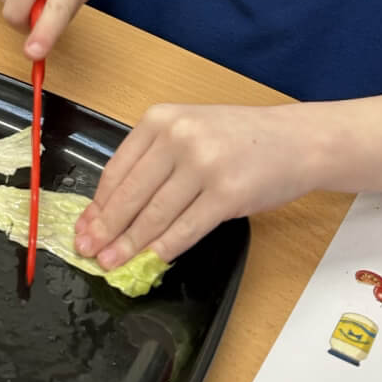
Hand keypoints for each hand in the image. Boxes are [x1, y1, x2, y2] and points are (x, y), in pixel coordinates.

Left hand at [74, 103, 316, 266]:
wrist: (297, 140)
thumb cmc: (241, 139)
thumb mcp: (190, 130)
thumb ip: (153, 161)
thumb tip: (111, 208)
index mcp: (161, 118)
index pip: (117, 169)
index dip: (98, 205)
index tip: (84, 227)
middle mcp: (179, 137)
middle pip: (130, 194)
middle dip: (106, 229)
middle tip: (88, 252)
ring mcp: (204, 165)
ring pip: (154, 215)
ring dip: (129, 245)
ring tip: (112, 263)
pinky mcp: (226, 194)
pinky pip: (185, 229)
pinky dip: (164, 250)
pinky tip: (150, 262)